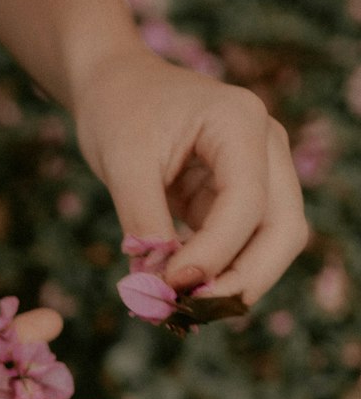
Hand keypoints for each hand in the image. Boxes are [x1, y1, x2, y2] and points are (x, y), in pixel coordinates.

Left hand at [74, 46, 309, 304]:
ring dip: (233, 282)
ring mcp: (262, 171)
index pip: (247, 203)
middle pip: (283, 230)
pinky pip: (243, 245)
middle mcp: (266, 146)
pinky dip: (217, 273)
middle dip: (243, 279)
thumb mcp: (122, 161)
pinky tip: (180, 294)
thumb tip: (158, 283)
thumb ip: (143, 219)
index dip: (214, 253)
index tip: (171, 286)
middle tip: (192, 313)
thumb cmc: (118, 110)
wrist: (115, 85)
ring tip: (181, 309)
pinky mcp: (241, 196)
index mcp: (241, 123)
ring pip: (271, 244)